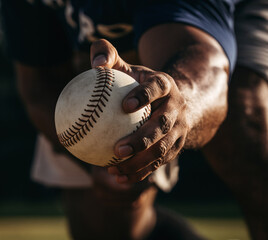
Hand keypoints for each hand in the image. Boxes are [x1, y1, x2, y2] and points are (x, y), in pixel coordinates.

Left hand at [90, 39, 188, 183]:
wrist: (176, 100)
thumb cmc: (143, 84)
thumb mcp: (129, 67)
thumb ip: (109, 56)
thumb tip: (94, 64)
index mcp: (166, 85)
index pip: (158, 87)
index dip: (144, 96)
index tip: (124, 106)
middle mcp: (177, 108)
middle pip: (163, 125)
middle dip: (143, 139)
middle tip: (118, 149)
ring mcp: (179, 129)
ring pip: (163, 149)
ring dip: (140, 162)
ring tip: (115, 169)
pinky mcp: (176, 146)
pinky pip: (159, 162)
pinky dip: (141, 172)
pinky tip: (119, 178)